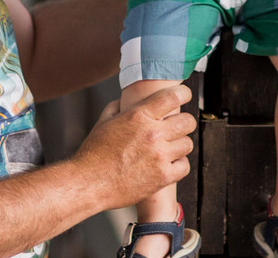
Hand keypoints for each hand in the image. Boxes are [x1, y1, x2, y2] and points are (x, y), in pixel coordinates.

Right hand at [72, 84, 195, 209]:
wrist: (89, 183)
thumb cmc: (94, 152)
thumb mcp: (104, 121)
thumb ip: (119, 106)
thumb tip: (128, 100)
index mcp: (139, 116)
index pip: (173, 96)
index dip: (183, 94)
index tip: (184, 96)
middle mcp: (153, 133)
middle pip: (188, 121)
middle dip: (183, 122)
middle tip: (176, 127)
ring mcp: (159, 156)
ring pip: (188, 143)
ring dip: (179, 144)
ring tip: (168, 148)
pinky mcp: (163, 176)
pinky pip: (184, 165)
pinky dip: (178, 164)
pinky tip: (168, 163)